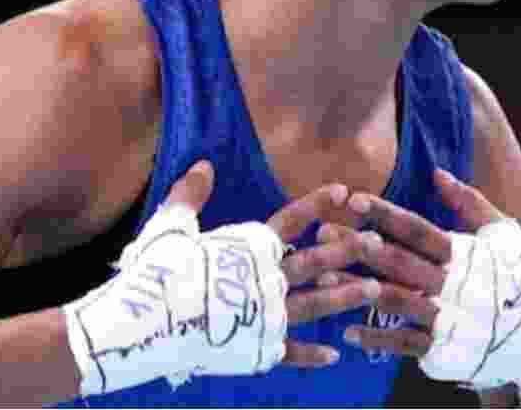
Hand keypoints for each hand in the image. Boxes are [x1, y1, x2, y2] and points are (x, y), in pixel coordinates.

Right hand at [163, 160, 393, 366]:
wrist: (142, 325)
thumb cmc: (154, 274)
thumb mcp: (171, 228)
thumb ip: (190, 196)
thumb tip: (203, 164)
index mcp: (250, 248)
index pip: (292, 219)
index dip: (318, 203)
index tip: (343, 190)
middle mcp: (267, 278)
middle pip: (316, 259)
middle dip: (349, 249)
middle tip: (378, 242)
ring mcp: (266, 314)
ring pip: (316, 303)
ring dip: (346, 296)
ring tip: (373, 289)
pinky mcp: (256, 346)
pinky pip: (290, 351)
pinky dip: (311, 354)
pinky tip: (335, 355)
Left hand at [314, 168, 506, 356]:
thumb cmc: (518, 275)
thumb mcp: (502, 231)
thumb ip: (469, 202)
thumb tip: (438, 173)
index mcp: (463, 253)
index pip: (417, 228)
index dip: (385, 214)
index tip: (353, 199)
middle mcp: (452, 284)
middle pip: (399, 262)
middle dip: (359, 247)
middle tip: (324, 234)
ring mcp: (447, 317)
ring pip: (396, 300)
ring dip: (357, 289)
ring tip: (323, 280)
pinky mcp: (444, 348)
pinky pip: (405, 343)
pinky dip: (377, 339)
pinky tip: (348, 332)